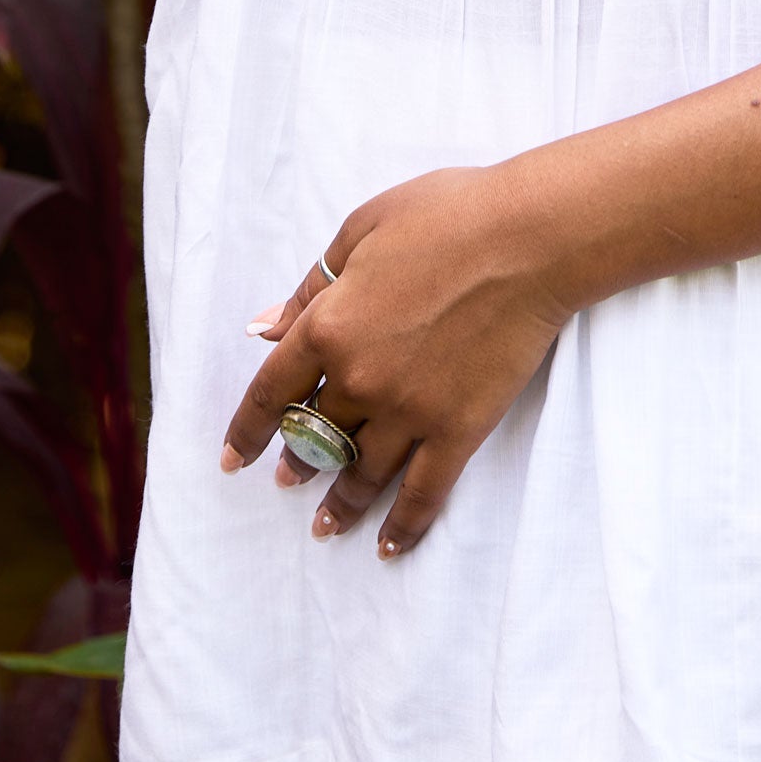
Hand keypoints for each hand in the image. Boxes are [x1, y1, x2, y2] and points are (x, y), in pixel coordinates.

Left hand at [222, 165, 569, 558]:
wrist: (527, 238)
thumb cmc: (446, 214)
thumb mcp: (363, 229)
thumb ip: (312, 285)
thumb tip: (265, 327)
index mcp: (328, 325)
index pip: (270, 391)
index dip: (246, 429)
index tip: (233, 457)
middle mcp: (358, 379)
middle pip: (316, 434)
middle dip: (298, 461)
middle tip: (289, 481)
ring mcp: (409, 411)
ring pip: (362, 472)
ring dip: (341, 502)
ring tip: (326, 524)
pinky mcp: (458, 430)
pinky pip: (424, 493)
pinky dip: (404, 526)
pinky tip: (389, 547)